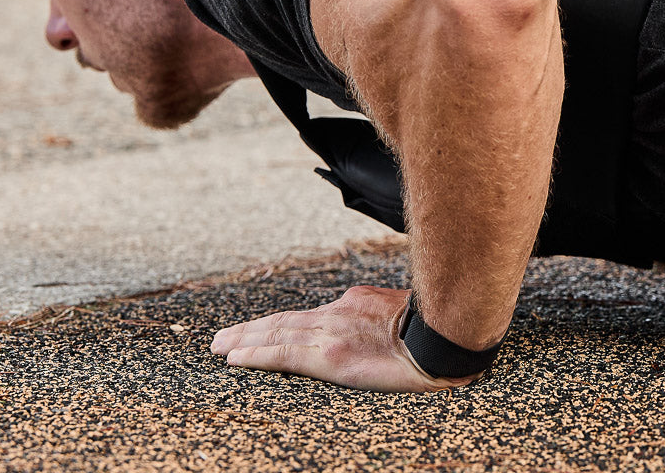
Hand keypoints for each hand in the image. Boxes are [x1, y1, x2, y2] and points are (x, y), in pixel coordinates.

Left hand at [210, 285, 478, 391]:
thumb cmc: (434, 328)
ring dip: (244, 341)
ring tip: (220, 347)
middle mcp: (338, 313)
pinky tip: (236, 359)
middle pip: (284, 321)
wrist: (444, 337)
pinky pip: (284, 354)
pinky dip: (257, 355)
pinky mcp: (330, 356)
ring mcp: (332, 332)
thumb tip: (377, 329)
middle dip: (251, 330)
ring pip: (276, 335)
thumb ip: (380, 317)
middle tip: (221, 338)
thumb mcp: (402, 312)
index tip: (259, 330)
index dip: (279, 323)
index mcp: (355, 303)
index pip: (308, 317)